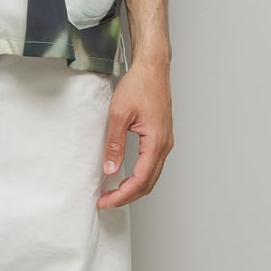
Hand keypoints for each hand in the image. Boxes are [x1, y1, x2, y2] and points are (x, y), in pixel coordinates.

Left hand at [96, 58, 173, 208]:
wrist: (152, 68)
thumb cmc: (139, 85)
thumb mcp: (119, 114)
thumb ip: (115, 144)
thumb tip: (111, 169)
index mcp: (156, 142)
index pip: (140, 179)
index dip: (122, 195)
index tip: (105, 201)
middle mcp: (165, 145)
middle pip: (149, 183)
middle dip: (127, 196)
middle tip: (106, 201)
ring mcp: (165, 142)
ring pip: (152, 176)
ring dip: (133, 188)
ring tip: (113, 193)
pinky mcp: (161, 138)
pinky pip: (152, 165)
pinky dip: (139, 176)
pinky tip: (125, 176)